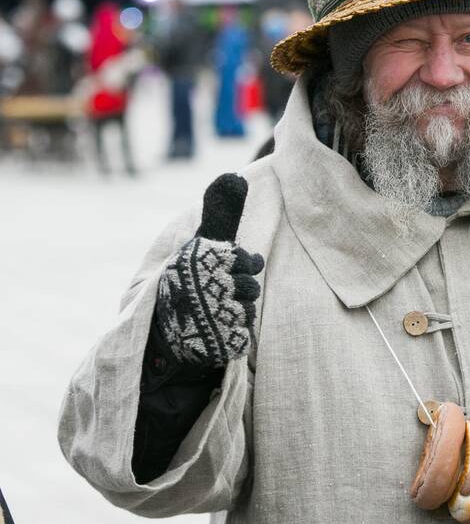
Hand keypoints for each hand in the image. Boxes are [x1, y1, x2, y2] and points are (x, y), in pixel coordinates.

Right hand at [154, 173, 263, 367]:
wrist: (164, 331)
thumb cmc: (192, 280)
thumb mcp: (204, 242)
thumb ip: (221, 212)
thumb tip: (236, 176)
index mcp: (194, 261)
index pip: (243, 260)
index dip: (243, 263)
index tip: (230, 265)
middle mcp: (196, 290)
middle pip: (251, 287)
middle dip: (243, 287)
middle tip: (223, 290)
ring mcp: (203, 320)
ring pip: (249, 311)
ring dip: (240, 310)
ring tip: (218, 309)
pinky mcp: (211, 347)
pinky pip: (243, 337)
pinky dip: (237, 333)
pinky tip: (221, 329)